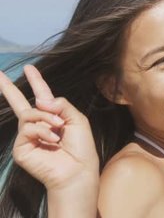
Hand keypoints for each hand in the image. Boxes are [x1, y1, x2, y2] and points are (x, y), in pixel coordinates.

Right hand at [0, 65, 98, 190]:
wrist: (77, 169)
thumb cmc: (80, 147)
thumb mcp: (76, 119)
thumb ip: (60, 104)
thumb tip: (39, 100)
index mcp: (53, 117)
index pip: (42, 95)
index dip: (36, 81)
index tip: (29, 68)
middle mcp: (38, 125)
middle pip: (19, 103)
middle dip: (8, 88)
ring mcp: (27, 136)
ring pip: (30, 114)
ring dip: (47, 118)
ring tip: (59, 129)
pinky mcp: (21, 147)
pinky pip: (28, 128)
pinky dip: (43, 131)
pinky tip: (53, 141)